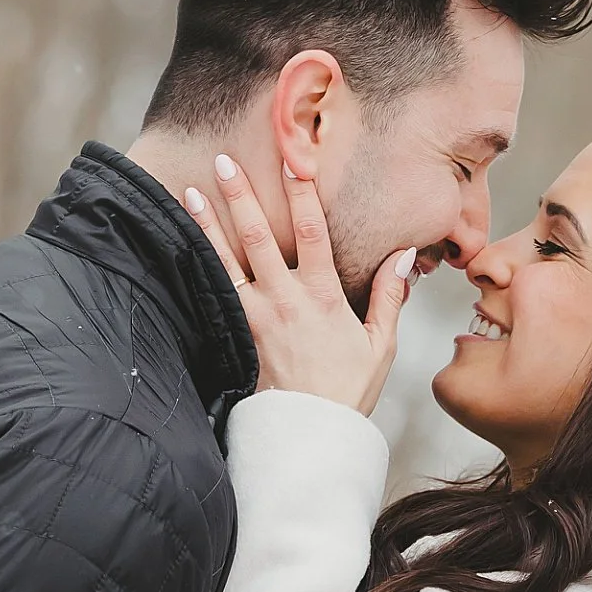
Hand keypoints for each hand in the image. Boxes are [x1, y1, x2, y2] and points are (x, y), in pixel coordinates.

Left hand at [183, 154, 414, 414]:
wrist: (308, 431)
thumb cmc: (348, 388)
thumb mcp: (381, 343)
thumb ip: (390, 295)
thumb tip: (404, 255)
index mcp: (325, 298)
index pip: (313, 233)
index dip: (303, 194)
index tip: (295, 160)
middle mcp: (285, 300)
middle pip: (259, 236)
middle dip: (242, 195)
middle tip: (225, 160)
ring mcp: (256, 316)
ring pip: (226, 260)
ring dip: (208, 223)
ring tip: (193, 190)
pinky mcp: (238, 332)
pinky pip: (216, 289)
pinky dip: (200, 263)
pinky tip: (186, 242)